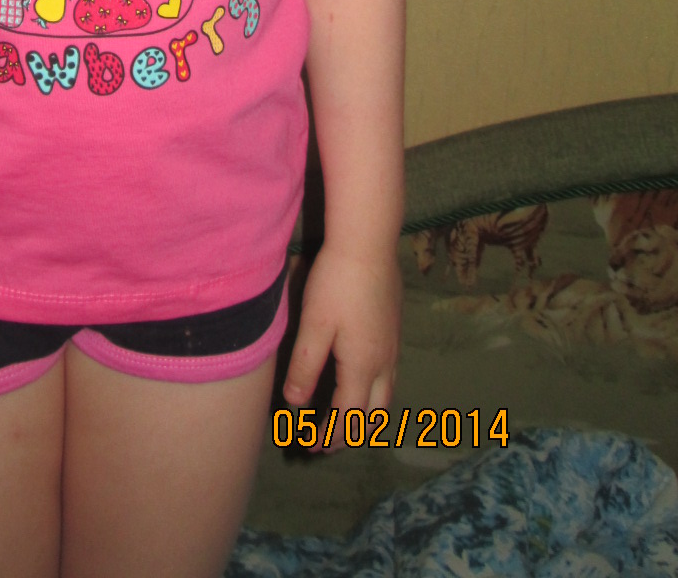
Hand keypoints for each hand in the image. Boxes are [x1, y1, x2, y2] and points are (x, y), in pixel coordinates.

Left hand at [281, 241, 401, 451]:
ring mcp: (394, 345)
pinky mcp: (395, 327)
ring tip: (345, 417)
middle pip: (375, 414)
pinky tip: (359, 377)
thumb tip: (295, 405)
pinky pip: (390, 374)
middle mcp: (385, 362)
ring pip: (387, 394)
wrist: (368, 243)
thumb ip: (305, 367)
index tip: (310, 446)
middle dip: (352, 433)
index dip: (330, 437)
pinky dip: (374, 391)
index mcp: (363, 366)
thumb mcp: (314, 326)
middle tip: (327, 440)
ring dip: (366, 413)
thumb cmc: (336, 283)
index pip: (349, 418)